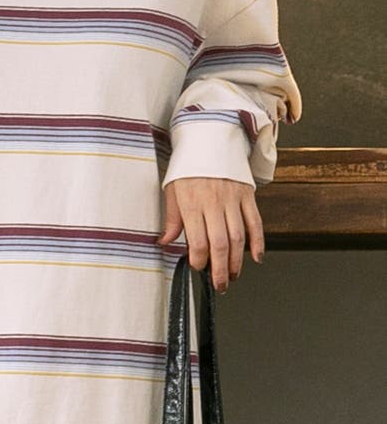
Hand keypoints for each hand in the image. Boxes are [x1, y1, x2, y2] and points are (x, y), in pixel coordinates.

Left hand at [157, 177, 263, 292]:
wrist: (208, 139)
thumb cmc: (187, 166)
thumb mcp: (171, 189)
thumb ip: (171, 218)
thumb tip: (164, 242)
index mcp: (192, 202)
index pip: (198, 240)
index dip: (199, 259)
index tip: (197, 267)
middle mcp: (213, 202)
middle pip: (220, 243)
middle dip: (220, 269)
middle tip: (220, 284)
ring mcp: (233, 199)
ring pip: (238, 237)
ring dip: (237, 260)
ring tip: (232, 275)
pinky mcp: (247, 195)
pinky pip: (255, 222)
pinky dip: (258, 241)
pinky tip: (256, 257)